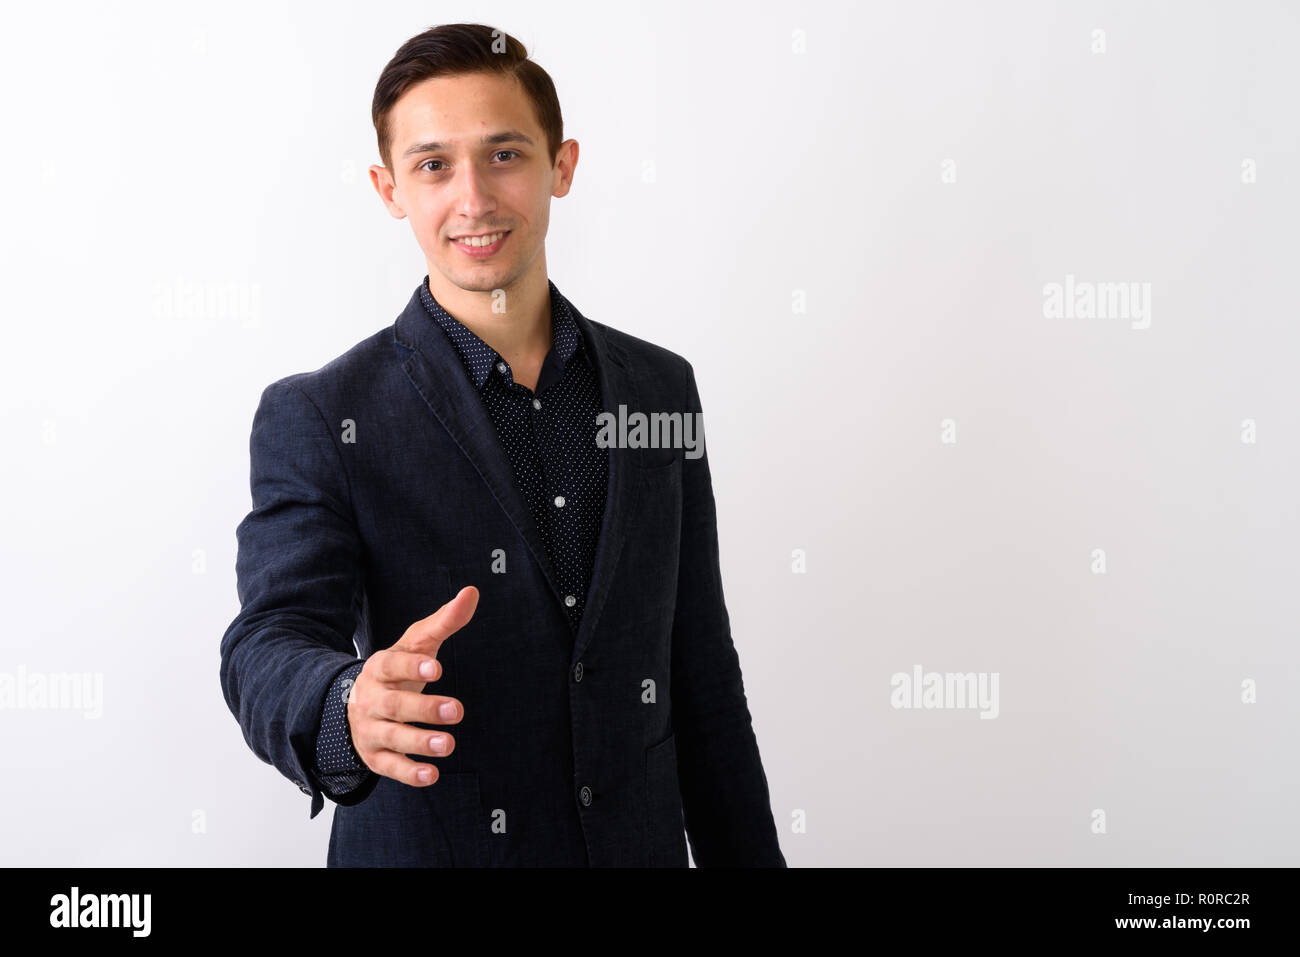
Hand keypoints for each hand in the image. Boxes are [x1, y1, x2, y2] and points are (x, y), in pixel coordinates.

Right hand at [346, 585, 476, 786]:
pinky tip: (432, 775)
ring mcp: (371, 729)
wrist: (356, 705)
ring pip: (392, 737)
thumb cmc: (398, 670)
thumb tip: (472, 592)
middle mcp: (372, 699)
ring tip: (448, 744)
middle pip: (396, 705)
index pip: (393, 665)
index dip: (412, 667)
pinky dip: (409, 773)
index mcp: (381, 668)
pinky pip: (390, 767)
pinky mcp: (375, 756)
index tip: (437, 669)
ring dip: (419, 742)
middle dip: (425, 709)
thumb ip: (444, 621)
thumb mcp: (417, 644)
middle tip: (456, 710)